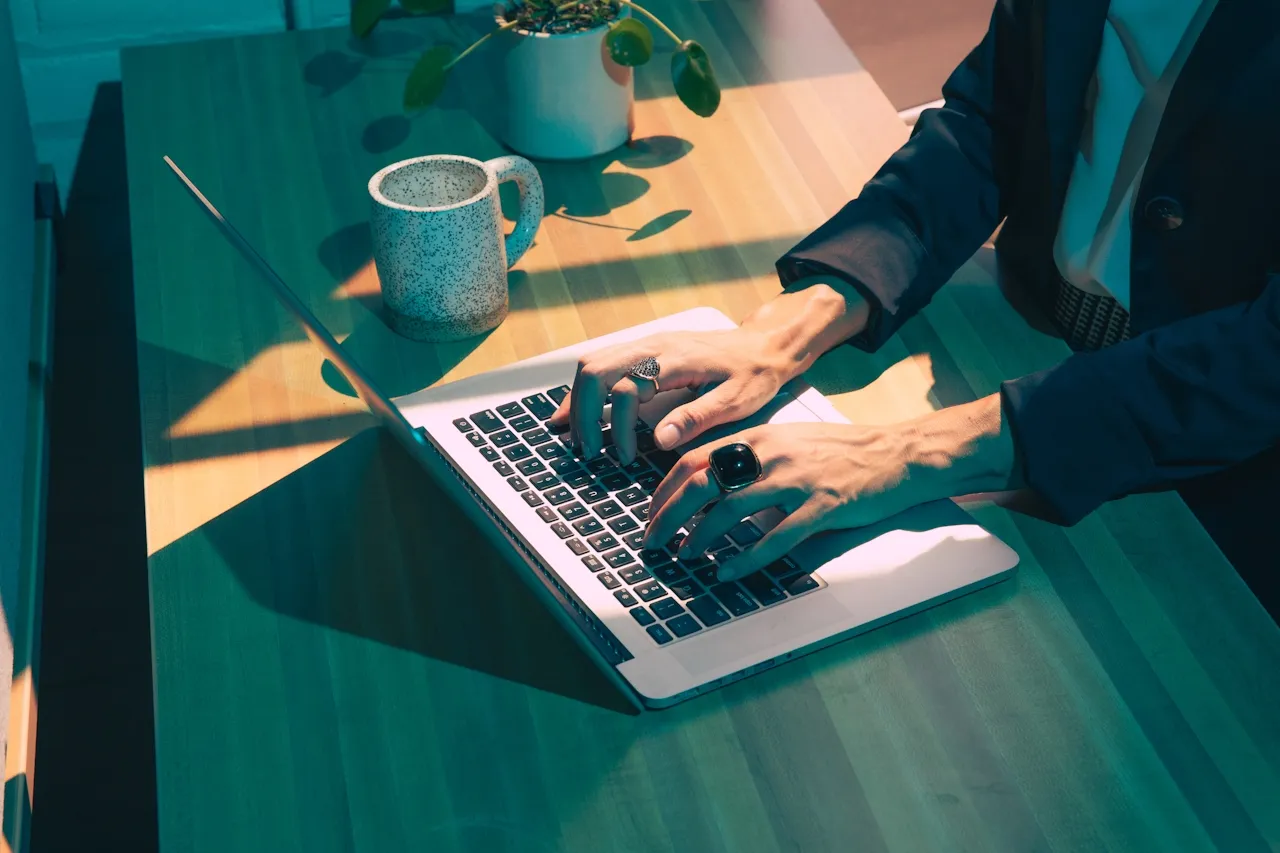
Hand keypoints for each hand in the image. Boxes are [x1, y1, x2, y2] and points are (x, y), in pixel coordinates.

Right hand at [548, 329, 791, 464]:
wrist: (765, 346)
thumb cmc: (754, 375)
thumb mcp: (736, 402)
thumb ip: (697, 418)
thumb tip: (660, 439)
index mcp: (675, 359)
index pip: (626, 389)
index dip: (619, 427)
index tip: (625, 457)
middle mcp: (654, 345)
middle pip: (596, 371)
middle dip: (584, 413)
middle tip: (589, 450)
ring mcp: (646, 343)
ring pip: (592, 363)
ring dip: (579, 400)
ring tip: (580, 436)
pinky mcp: (645, 349)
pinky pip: (602, 362)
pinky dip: (586, 388)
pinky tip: (579, 411)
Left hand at [643, 395, 1018, 581]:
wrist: (898, 453)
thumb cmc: (842, 451)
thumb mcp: (789, 441)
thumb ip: (751, 457)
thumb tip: (710, 483)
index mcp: (759, 436)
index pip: (695, 459)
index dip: (665, 490)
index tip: (651, 514)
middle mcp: (771, 454)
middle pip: (701, 483)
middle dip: (669, 516)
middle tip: (653, 542)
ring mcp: (796, 480)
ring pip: (730, 510)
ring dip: (700, 538)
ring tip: (686, 558)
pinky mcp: (822, 506)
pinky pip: (776, 537)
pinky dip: (747, 558)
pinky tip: (729, 572)